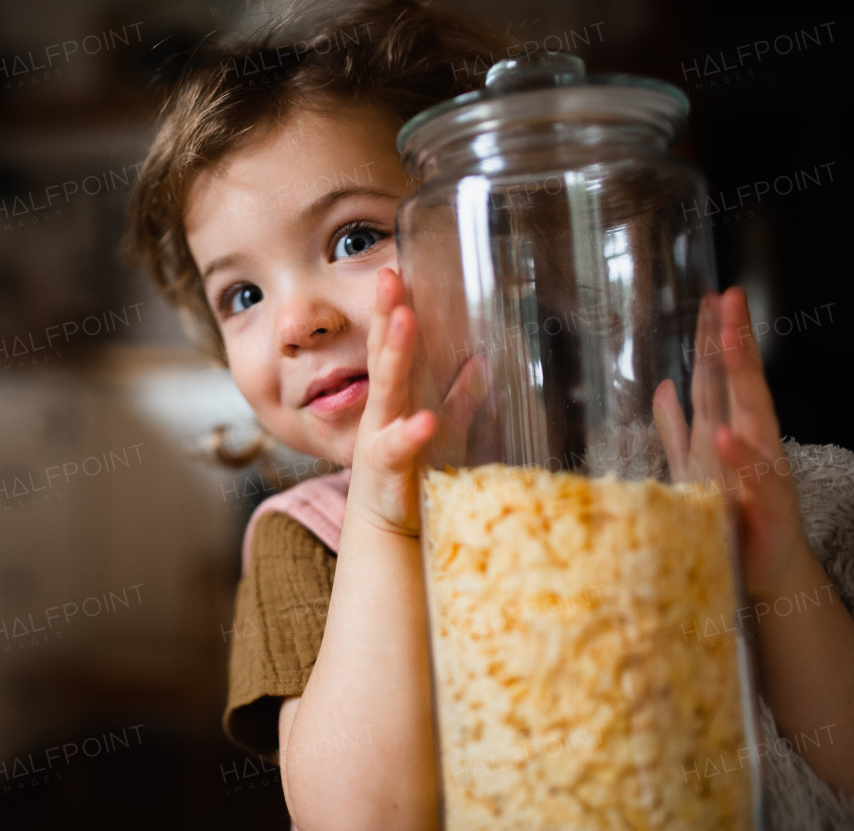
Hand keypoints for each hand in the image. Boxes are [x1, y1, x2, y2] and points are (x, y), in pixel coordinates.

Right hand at [346, 268, 486, 536]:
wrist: (385, 527)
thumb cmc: (412, 476)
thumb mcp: (442, 431)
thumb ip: (460, 399)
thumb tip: (483, 364)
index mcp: (394, 398)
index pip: (390, 344)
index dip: (391, 308)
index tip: (395, 271)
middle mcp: (381, 411)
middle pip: (382, 355)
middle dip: (384, 316)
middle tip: (388, 278)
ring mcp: (380, 436)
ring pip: (387, 389)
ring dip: (393, 354)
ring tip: (402, 320)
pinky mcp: (387, 467)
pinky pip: (399, 447)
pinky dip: (411, 433)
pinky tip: (424, 419)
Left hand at [652, 286, 815, 596]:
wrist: (764, 569)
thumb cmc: (733, 515)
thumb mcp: (694, 466)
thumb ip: (678, 427)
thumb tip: (664, 386)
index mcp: (729, 430)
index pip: (720, 376)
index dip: (715, 339)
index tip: (713, 299)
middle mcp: (749, 441)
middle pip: (741, 382)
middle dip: (734, 339)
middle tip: (730, 297)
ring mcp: (762, 469)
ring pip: (754, 415)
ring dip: (742, 378)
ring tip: (730, 340)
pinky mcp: (770, 504)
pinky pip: (754, 477)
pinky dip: (739, 455)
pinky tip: (726, 433)